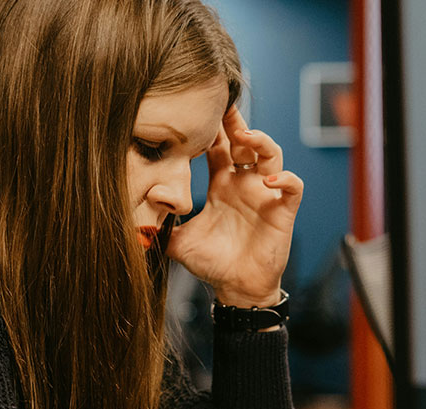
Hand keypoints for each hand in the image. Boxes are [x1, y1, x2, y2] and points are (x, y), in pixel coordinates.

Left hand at [165, 106, 302, 307]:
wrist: (235, 288)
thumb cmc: (211, 263)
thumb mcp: (178, 241)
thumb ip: (159, 226)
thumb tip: (133, 216)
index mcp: (221, 185)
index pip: (219, 147)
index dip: (211, 130)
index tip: (197, 114)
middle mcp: (243, 184)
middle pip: (245, 142)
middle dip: (236, 121)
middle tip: (224, 103)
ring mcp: (264, 195)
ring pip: (272, 155)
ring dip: (261, 141)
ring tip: (245, 136)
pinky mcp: (282, 211)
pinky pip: (292, 187)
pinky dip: (285, 179)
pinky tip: (268, 181)